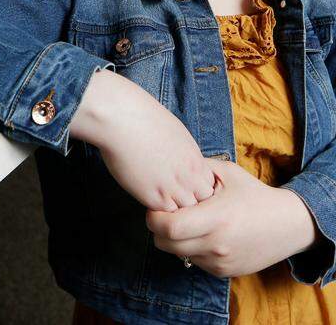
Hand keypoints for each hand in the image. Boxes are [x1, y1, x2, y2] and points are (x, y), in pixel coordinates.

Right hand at [70, 68, 216, 210]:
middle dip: (192, 202)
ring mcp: (173, 189)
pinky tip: (150, 200)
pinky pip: (165, 215)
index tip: (187, 187)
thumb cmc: (146, 121)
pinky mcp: (153, 197)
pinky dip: (161, 213)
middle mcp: (189, 176)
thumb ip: (186, 155)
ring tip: (162, 199)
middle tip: (175, 196)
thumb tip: (185, 164)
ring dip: (176, 209)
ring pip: (185, 212)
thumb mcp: (178, 136)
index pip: (210, 186)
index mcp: (196, 160)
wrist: (125, 121)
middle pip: (202, 202)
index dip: (199, 189)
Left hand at [146, 157, 320, 277]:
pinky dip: (191, 249)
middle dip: (158, 230)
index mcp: (217, 217)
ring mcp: (219, 261)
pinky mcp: (223, 271)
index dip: (155, 218)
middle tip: (164, 214)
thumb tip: (170, 166)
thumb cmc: (255, 195)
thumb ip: (198, 168)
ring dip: (174, 241)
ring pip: (178, 254)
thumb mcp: (229, 173)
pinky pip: (194, 261)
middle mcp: (216, 244)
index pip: (169, 227)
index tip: (156, 207)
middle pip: (166, 244)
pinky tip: (203, 234)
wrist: (287, 225)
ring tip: (187, 222)